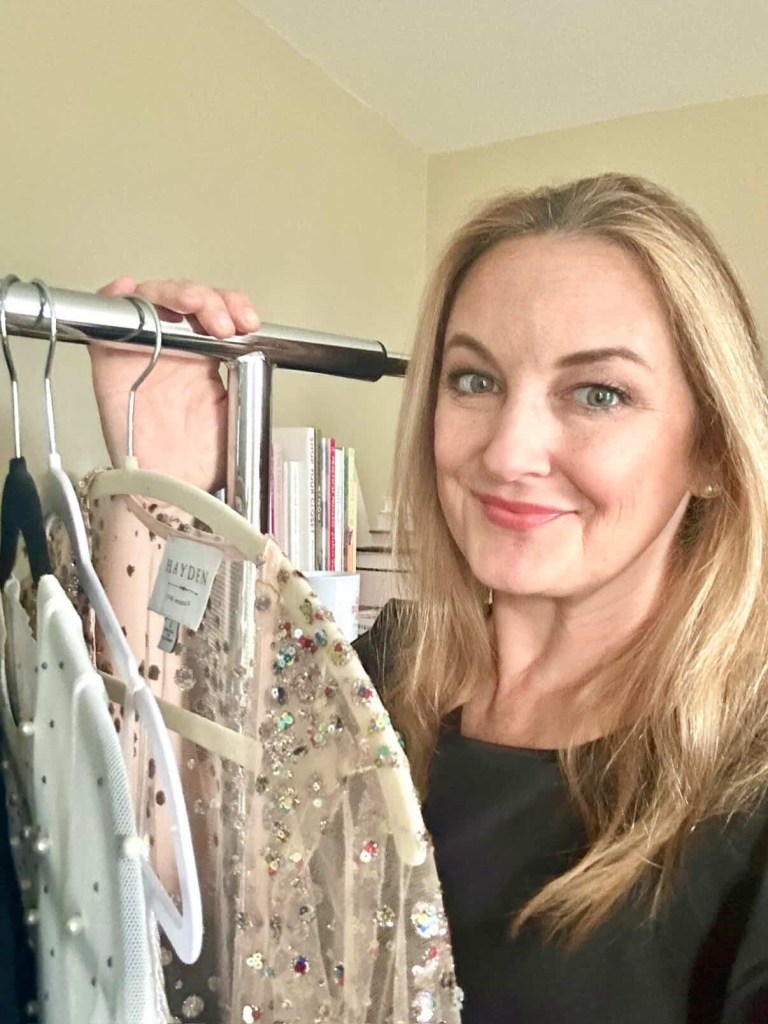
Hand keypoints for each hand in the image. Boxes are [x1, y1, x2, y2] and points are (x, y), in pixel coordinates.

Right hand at [90, 278, 259, 492]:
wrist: (172, 492)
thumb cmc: (198, 464)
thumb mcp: (240, 416)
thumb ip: (248, 383)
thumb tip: (265, 355)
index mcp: (204, 361)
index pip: (217, 314)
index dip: (233, 306)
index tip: (250, 322)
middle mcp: (174, 351)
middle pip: (187, 300)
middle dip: (213, 300)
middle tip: (229, 324)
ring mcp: (143, 352)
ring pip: (154, 299)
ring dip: (178, 293)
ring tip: (198, 309)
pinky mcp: (111, 362)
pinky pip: (106, 319)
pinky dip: (115, 299)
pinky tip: (131, 292)